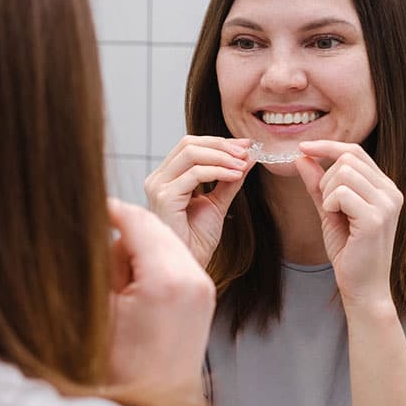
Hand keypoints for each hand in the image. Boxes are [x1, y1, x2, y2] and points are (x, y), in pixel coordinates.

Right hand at [106, 198, 216, 394]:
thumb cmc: (120, 371)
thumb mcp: (98, 310)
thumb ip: (97, 263)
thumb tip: (91, 231)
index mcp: (165, 280)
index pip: (137, 219)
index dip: (108, 210)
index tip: (86, 208)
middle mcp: (192, 277)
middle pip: (155, 226)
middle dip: (125, 231)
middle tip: (97, 251)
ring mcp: (202, 286)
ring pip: (165, 240)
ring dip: (139, 248)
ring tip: (118, 283)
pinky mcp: (204, 295)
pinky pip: (176, 259)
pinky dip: (153, 262)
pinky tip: (134, 289)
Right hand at [144, 136, 254, 266]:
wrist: (192, 263)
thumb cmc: (198, 238)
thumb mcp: (218, 201)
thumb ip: (229, 178)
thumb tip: (248, 155)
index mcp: (166, 177)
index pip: (190, 145)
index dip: (218, 142)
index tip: (245, 146)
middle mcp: (158, 179)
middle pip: (188, 143)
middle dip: (221, 145)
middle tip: (246, 152)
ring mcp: (158, 187)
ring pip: (191, 153)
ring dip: (222, 156)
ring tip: (243, 165)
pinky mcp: (164, 197)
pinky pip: (194, 174)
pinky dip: (218, 171)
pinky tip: (235, 175)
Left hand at [294, 140, 402, 309]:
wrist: (363, 287)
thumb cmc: (349, 252)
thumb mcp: (330, 211)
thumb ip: (318, 185)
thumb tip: (302, 157)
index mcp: (385, 187)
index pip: (356, 151)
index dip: (327, 146)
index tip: (303, 147)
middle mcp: (391, 191)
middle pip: (347, 158)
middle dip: (325, 178)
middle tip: (328, 206)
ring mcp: (386, 203)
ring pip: (343, 173)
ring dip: (327, 193)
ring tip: (334, 215)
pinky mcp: (375, 218)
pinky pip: (341, 193)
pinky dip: (330, 204)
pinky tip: (337, 220)